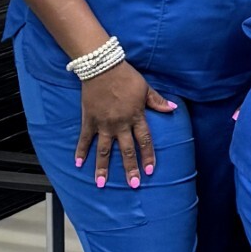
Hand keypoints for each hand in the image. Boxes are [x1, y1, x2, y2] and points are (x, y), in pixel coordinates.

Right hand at [76, 62, 177, 187]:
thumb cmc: (126, 76)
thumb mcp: (146, 88)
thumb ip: (158, 101)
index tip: (149, 171)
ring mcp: (103, 123)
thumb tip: (173, 109)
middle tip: (133, 184)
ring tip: (101, 184)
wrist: (102, 67)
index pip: (145, 141)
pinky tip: (77, 164)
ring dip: (103, 168)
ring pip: (104, 150)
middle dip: (130, 168)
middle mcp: (120, 124)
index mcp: (136, 116)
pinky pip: (84, 138)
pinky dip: (80, 151)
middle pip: (127, 150)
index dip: (148, 156)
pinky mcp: (89, 120)